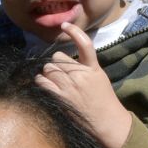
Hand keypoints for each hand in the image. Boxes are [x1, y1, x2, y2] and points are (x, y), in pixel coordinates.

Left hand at [35, 22, 129, 147]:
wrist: (106, 122)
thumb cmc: (103, 101)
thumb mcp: (100, 78)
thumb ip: (85, 67)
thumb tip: (63, 61)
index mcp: (92, 68)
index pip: (84, 44)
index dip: (73, 31)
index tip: (65, 25)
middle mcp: (80, 75)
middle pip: (57, 58)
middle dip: (57, 64)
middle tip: (61, 74)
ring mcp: (69, 86)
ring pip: (48, 68)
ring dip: (48, 73)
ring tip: (54, 81)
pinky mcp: (60, 97)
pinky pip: (42, 82)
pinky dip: (41, 82)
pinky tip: (46, 85)